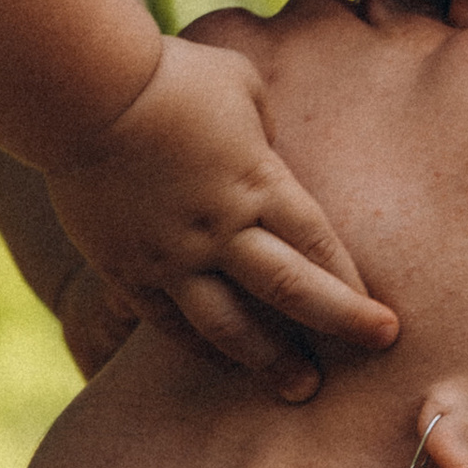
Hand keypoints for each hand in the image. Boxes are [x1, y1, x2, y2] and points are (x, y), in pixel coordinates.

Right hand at [43, 32, 399, 398]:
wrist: (84, 90)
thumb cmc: (171, 78)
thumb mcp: (243, 88)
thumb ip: (267, 130)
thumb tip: (270, 154)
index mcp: (257, 182)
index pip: (320, 245)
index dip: (354, 284)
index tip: (382, 316)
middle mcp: (221, 228)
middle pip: (293, 289)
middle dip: (341, 323)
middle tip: (376, 348)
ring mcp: (172, 255)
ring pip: (230, 324)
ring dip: (270, 360)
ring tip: (300, 389)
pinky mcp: (127, 268)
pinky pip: (169, 323)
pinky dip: (200, 348)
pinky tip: (223, 364)